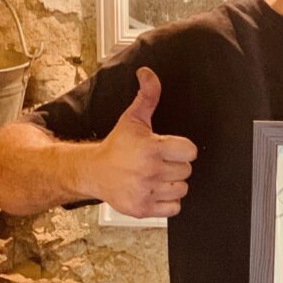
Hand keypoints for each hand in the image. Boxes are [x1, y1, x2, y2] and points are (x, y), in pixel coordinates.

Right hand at [87, 67, 196, 217]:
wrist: (93, 171)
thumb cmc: (117, 146)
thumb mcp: (133, 118)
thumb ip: (148, 95)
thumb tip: (148, 73)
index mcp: (150, 148)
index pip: (190, 151)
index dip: (182, 149)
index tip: (170, 148)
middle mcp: (149, 171)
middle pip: (187, 171)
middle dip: (176, 165)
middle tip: (159, 162)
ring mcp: (145, 191)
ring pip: (182, 189)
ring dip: (173, 183)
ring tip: (156, 175)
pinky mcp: (142, 209)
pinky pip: (174, 208)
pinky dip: (168, 202)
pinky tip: (155, 190)